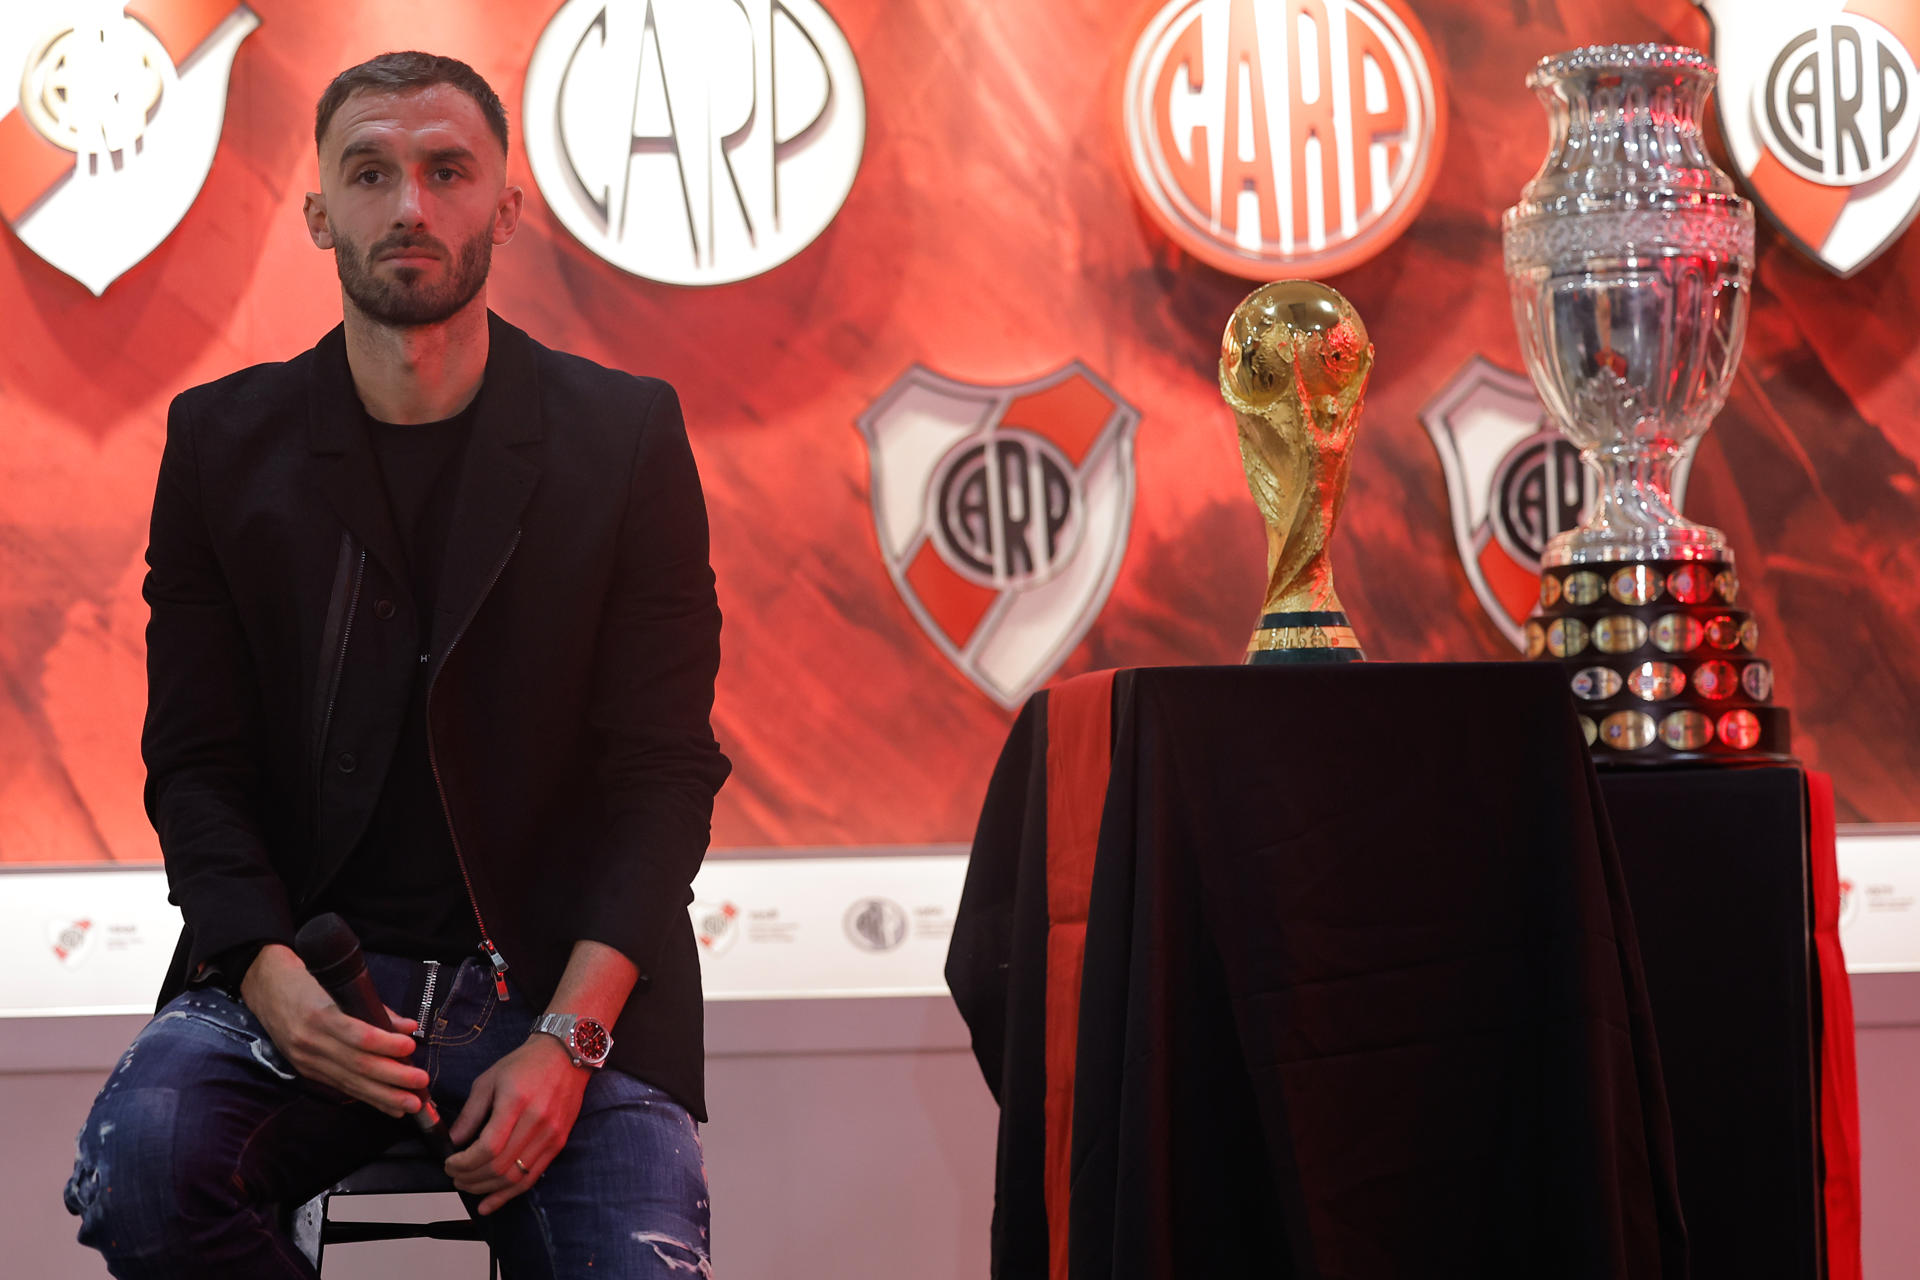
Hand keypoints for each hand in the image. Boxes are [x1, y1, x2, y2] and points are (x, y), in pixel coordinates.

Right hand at [240, 943, 428, 1118]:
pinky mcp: (306, 1070)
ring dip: (384, 1096)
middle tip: (420, 1083)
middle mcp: (310, 1042)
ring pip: (350, 1082)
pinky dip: (368, 1097)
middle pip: (357, 1065)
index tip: (410, 1047)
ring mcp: (306, 1060)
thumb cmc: (309, 979)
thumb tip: (408, 1027)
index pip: (357, 1035)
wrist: (266, 986)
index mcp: (319, 1015)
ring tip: (411, 1104)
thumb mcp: (340, 983)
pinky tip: (389, 1106)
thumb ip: (374, 1007)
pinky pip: (341, 1087)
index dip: (385, 1044)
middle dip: (392, 1078)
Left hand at [445, 1035, 589, 1213]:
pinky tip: (491, 1203)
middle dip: (470, 1178)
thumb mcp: (489, 1080)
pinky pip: (532, 1177)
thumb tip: (453, 1143)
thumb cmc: (525, 1063)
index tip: (449, 1163)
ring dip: (486, 1188)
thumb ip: (471, 1114)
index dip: (464, 1163)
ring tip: (468, 1186)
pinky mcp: (558, 1143)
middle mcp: (536, 1122)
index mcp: (516, 1102)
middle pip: (499, 1166)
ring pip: (515, 1177)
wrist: (566, 1055)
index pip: (488, 1148)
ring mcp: (551, 1135)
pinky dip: (509, 1194)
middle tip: (454, 1177)